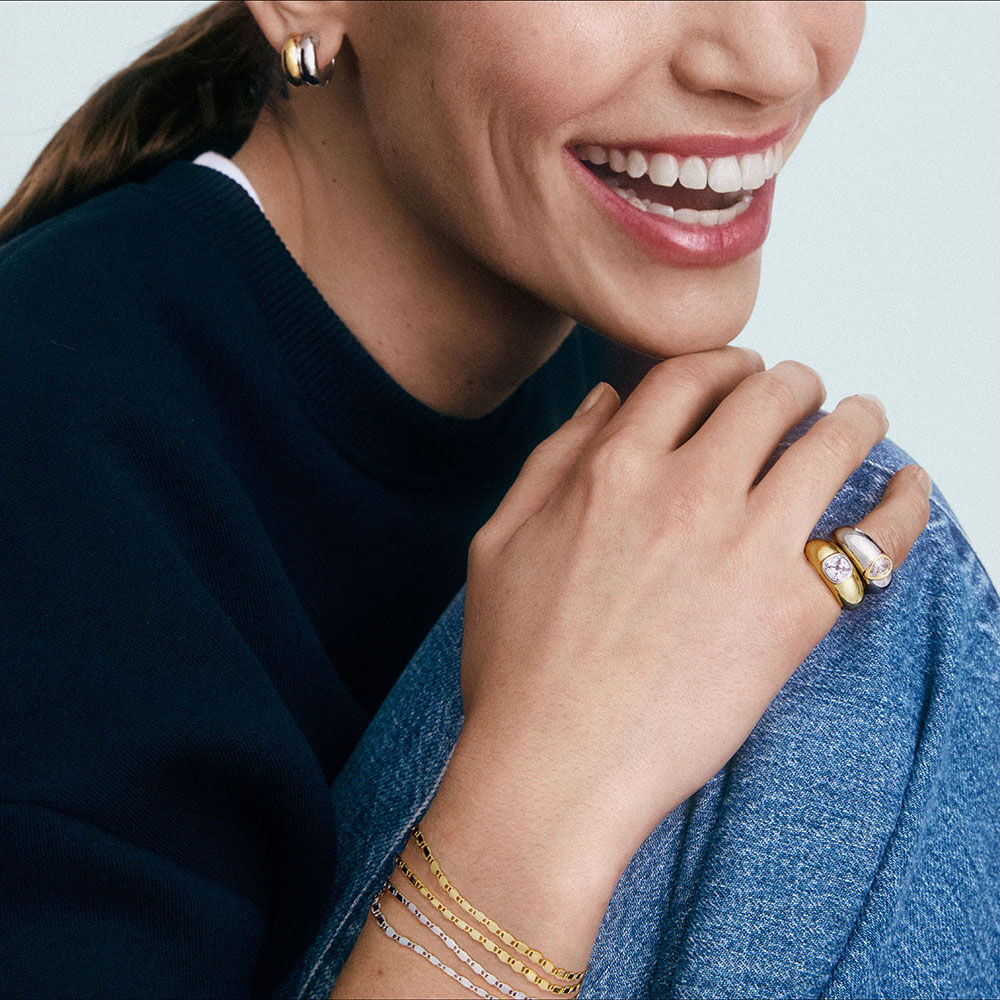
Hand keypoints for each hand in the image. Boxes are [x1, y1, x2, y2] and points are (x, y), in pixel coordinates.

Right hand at [456, 347, 929, 864]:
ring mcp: (745, 547)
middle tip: (802, 394)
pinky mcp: (792, 611)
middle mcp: (685, 490)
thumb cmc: (516, 664)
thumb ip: (551, 458)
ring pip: (832, 444)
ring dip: (855, 420)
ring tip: (862, 421)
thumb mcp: (499, 541)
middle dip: (792, 383)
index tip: (738, 375)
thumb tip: (604, 398)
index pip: (687, 377)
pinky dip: (905, 503)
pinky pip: (874, 539)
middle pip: (767, 395)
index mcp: (613, 468)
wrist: (555, 765)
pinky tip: (912, 487)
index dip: (722, 365)